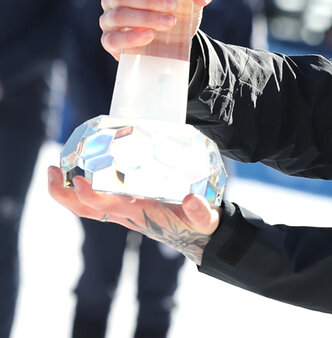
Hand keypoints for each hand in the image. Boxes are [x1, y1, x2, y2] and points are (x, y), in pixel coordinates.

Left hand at [47, 166, 220, 264]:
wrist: (199, 237)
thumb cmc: (200, 225)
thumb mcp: (205, 219)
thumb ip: (201, 212)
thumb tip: (192, 200)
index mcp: (141, 214)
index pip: (108, 207)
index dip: (90, 195)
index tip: (79, 180)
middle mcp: (127, 214)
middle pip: (86, 209)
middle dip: (64, 194)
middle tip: (52, 169)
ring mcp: (124, 211)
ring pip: (87, 206)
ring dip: (66, 191)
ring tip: (57, 168)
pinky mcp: (128, 206)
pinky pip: (98, 200)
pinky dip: (82, 188)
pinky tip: (80, 171)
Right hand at [99, 0, 217, 60]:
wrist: (174, 41)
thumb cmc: (176, 10)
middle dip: (150, 1)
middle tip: (174, 7)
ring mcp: (109, 19)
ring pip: (119, 16)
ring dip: (145, 19)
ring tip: (170, 22)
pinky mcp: (110, 41)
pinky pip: (112, 39)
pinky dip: (130, 38)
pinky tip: (149, 36)